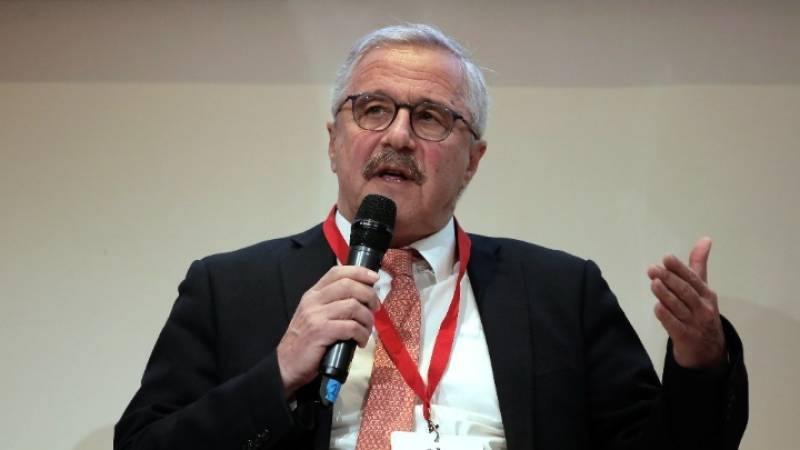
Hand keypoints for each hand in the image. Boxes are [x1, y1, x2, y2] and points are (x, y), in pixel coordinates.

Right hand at [276, 266, 379, 396]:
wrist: (286, 364)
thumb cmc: (306, 341)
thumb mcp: (315, 315)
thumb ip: (332, 303)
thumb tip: (363, 296)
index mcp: (313, 294)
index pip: (337, 272)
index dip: (359, 272)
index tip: (374, 279)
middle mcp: (313, 301)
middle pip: (348, 285)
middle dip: (369, 295)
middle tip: (375, 308)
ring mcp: (316, 316)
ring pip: (353, 306)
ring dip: (367, 319)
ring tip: (366, 330)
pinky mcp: (320, 332)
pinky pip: (351, 327)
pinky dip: (361, 334)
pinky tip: (360, 341)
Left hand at [647, 237, 726, 368]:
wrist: (709, 352)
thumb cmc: (701, 313)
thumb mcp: (703, 289)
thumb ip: (698, 265)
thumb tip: (705, 239)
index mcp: (706, 294)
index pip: (693, 279)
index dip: (679, 268)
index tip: (666, 258)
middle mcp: (702, 308)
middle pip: (685, 292)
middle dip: (669, 279)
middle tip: (653, 269)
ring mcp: (695, 324)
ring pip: (679, 307)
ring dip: (666, 295)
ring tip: (654, 283)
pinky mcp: (686, 338)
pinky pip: (675, 326)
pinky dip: (666, 317)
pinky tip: (657, 308)